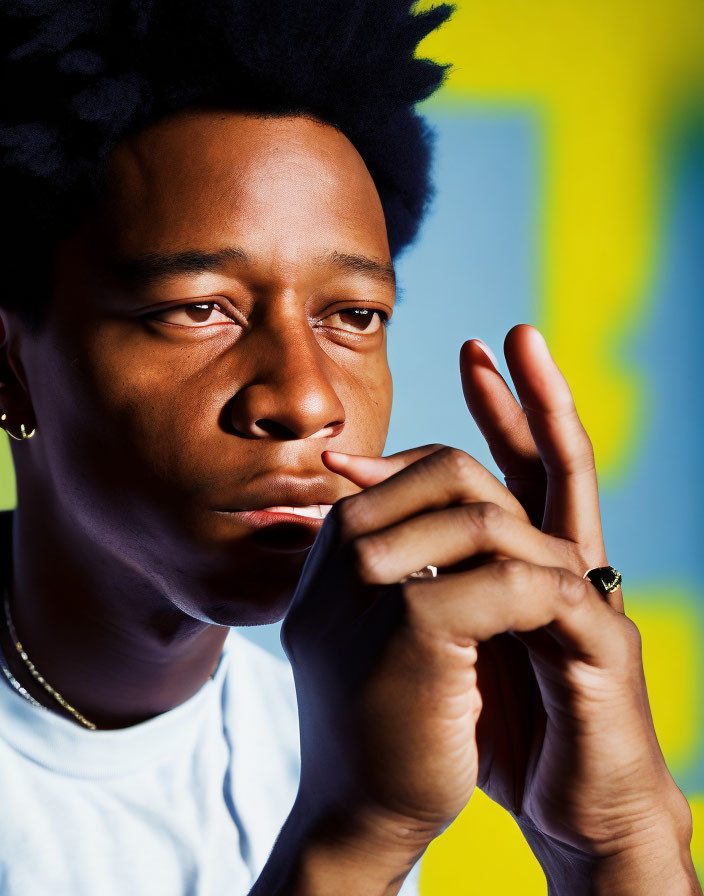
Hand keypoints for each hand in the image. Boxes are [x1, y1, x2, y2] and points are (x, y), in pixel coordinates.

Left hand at [281, 325, 693, 879]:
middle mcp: (563, 568)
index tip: (463, 358)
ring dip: (534, 436)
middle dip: (536, 395)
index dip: (495, 415)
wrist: (562, 805)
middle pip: (558, 463)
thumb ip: (426, 586)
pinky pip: (561, 589)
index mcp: (524, 566)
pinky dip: (520, 553)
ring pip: (562, 506)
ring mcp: (588, 602)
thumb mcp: (452, 643)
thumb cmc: (499, 722)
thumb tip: (361, 540)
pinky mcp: (601, 651)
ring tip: (504, 370)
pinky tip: (489, 512)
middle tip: (514, 330)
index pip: (513, 474)